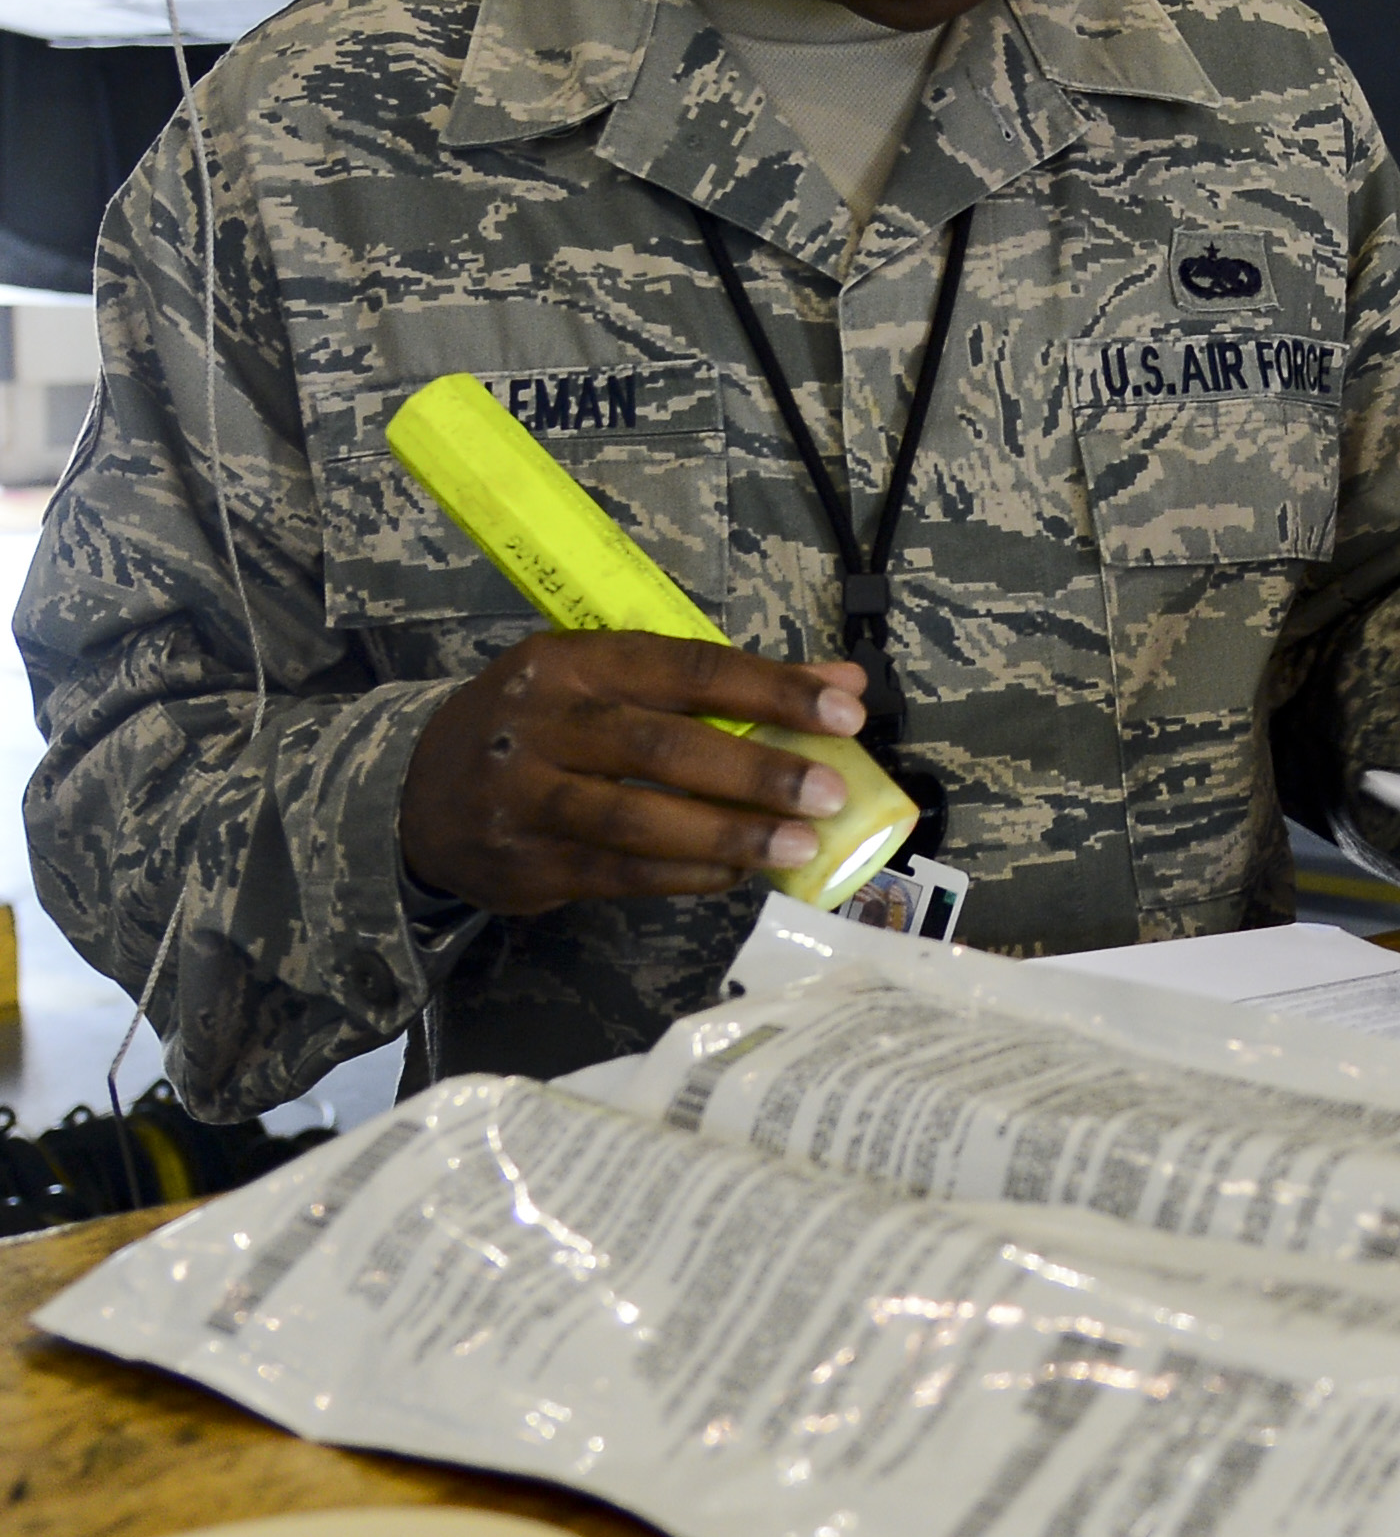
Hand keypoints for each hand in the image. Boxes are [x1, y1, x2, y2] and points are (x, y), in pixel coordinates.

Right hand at [402, 633, 869, 916]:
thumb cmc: (543, 723)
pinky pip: (620, 873)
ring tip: (800, 847)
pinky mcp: (523, 863)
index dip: (772, 691)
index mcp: (574, 663)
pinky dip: (687, 874)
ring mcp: (526, 798)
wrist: (415, 790)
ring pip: (640, 819)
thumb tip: (843, 686)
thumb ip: (725, 683)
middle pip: (664, 748)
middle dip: (757, 773)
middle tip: (830, 794)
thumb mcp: (612, 679)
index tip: (846, 713)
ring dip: (729, 835)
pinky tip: (737, 873)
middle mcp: (544, 724)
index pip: (689, 670)